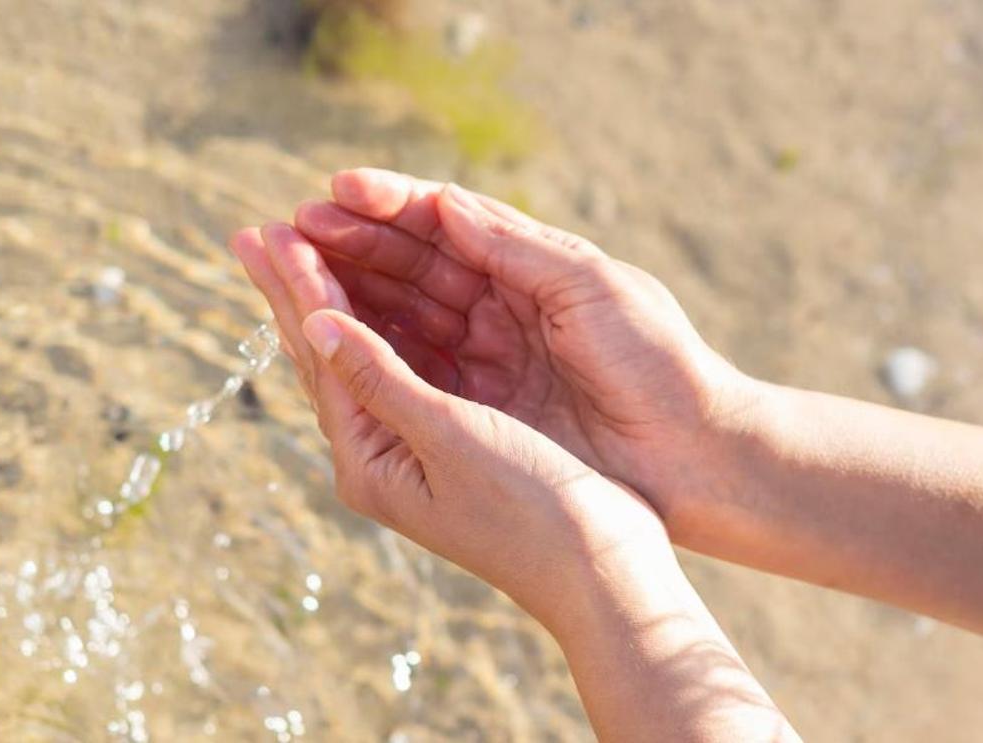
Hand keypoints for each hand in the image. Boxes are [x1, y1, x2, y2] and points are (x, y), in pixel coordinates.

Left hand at [228, 223, 673, 629]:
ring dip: (329, 303)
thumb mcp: (451, 438)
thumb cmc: (532, 511)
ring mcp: (412, 451)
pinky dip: (379, 327)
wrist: (598, 572)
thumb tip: (315, 322)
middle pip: (324, 358)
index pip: (322, 357)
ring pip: (358, 360)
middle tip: (253, 234)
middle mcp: (379, 457)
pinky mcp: (451, 442)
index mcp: (369, 460)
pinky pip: (399, 370)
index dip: (300, 287)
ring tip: (296, 255)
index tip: (271, 229)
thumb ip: (381, 378)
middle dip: (293, 292)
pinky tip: (367, 305)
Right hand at [291, 169, 766, 539]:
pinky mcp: (483, 410)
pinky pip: (415, 370)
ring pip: (406, 316)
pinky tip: (327, 330)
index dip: (389, 207)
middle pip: (415, 267)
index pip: (448, 225)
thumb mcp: (595, 289)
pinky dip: (372, 349)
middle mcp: (505, 309)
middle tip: (288, 226)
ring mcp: (491, 360)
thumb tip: (445, 204)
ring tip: (290, 267)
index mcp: (535, 268)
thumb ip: (517, 248)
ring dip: (349, 291)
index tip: (334, 192)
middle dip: (353, 245)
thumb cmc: (658, 364)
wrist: (694, 457)